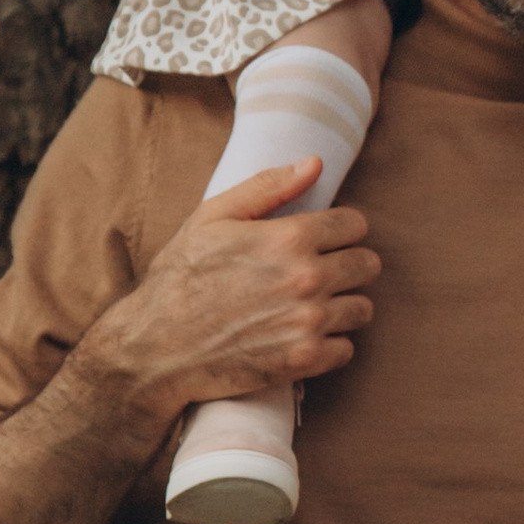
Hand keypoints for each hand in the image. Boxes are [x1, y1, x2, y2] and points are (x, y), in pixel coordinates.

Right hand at [86, 166, 379, 436]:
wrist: (156, 346)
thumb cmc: (180, 277)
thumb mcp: (213, 217)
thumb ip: (268, 186)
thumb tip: (315, 163)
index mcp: (289, 238)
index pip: (356, 225)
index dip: (340, 229)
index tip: (324, 239)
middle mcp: (306, 279)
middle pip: (367, 265)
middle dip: (348, 263)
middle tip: (320, 271)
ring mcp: (308, 322)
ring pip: (362, 308)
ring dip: (342, 304)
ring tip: (311, 304)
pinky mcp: (304, 360)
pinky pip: (346, 349)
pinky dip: (331, 343)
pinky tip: (303, 334)